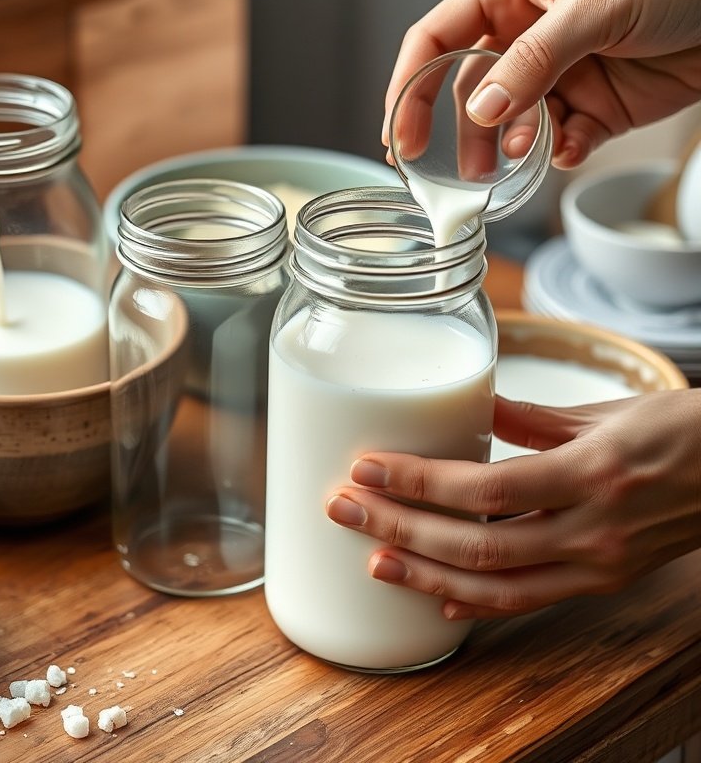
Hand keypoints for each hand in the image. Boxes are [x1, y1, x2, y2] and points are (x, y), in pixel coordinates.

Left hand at [326, 391, 700, 618]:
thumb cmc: (684, 432)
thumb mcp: (608, 412)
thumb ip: (533, 420)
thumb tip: (472, 407)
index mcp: (591, 475)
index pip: (485, 489)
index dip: (419, 483)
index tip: (368, 470)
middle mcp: (593, 529)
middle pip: (476, 543)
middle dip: (401, 527)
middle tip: (344, 509)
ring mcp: (598, 563)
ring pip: (496, 585)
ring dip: (426, 574)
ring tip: (373, 558)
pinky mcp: (602, 581)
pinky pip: (530, 601)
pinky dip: (479, 604)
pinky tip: (437, 600)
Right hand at [382, 0, 700, 168]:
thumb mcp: (595, 6)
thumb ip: (534, 60)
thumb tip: (481, 109)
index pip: (436, 40)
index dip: (409, 87)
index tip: (400, 136)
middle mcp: (527, 37)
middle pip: (467, 92)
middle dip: (459, 135)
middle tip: (454, 174)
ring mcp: (559, 74)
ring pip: (510, 125)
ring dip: (508, 149)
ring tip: (512, 165)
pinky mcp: (594, 107)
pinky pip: (560, 140)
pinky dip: (559, 153)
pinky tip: (568, 151)